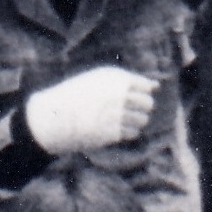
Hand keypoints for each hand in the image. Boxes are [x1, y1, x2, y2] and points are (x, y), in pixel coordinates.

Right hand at [23, 65, 157, 155]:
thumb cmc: (78, 95)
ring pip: (142, 120)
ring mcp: (116, 114)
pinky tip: (116, 128)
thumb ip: (128, 80)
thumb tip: (157, 85)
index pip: (146, 86)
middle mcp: (118, 95)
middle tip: (128, 110)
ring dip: (136, 121)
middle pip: (147, 103)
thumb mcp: (99, 79)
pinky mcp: (112, 133)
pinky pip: (132, 133)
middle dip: (142, 108)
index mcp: (115, 78)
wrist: (54, 116)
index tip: (131, 97)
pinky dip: (128, 132)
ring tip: (120, 120)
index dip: (142, 93)